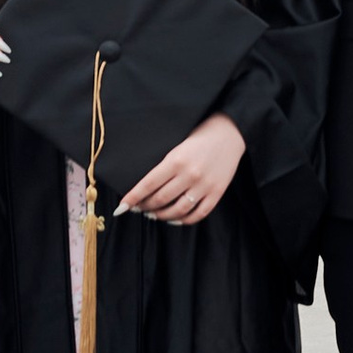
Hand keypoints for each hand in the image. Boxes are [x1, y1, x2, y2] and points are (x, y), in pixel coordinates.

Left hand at [116, 112, 244, 227]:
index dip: (133, 198)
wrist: (231, 132)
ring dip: (161, 215)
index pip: (148, 184)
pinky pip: (198, 214)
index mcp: (176, 160)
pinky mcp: (217, 193)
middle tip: (138, 208)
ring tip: (154, 214)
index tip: (121, 207)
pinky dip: (184, 220)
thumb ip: (165, 164)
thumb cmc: (200, 135)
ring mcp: (204, 186)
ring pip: (177, 211)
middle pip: (160, 199)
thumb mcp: (177, 144)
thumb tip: (145, 184)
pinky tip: (175, 218)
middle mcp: (190, 175)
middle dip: (145, 207)